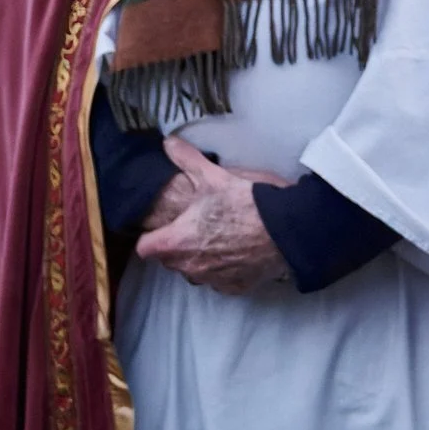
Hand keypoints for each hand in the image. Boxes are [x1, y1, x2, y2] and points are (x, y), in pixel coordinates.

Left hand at [135, 137, 291, 294]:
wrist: (283, 230)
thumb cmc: (243, 204)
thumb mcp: (213, 176)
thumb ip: (186, 159)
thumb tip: (167, 142)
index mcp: (175, 242)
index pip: (144, 248)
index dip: (152, 236)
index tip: (164, 227)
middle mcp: (188, 268)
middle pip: (171, 260)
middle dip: (179, 246)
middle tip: (197, 227)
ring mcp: (212, 280)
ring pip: (195, 272)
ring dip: (201, 259)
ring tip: (221, 239)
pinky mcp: (234, 287)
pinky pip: (220, 280)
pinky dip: (225, 269)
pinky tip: (239, 252)